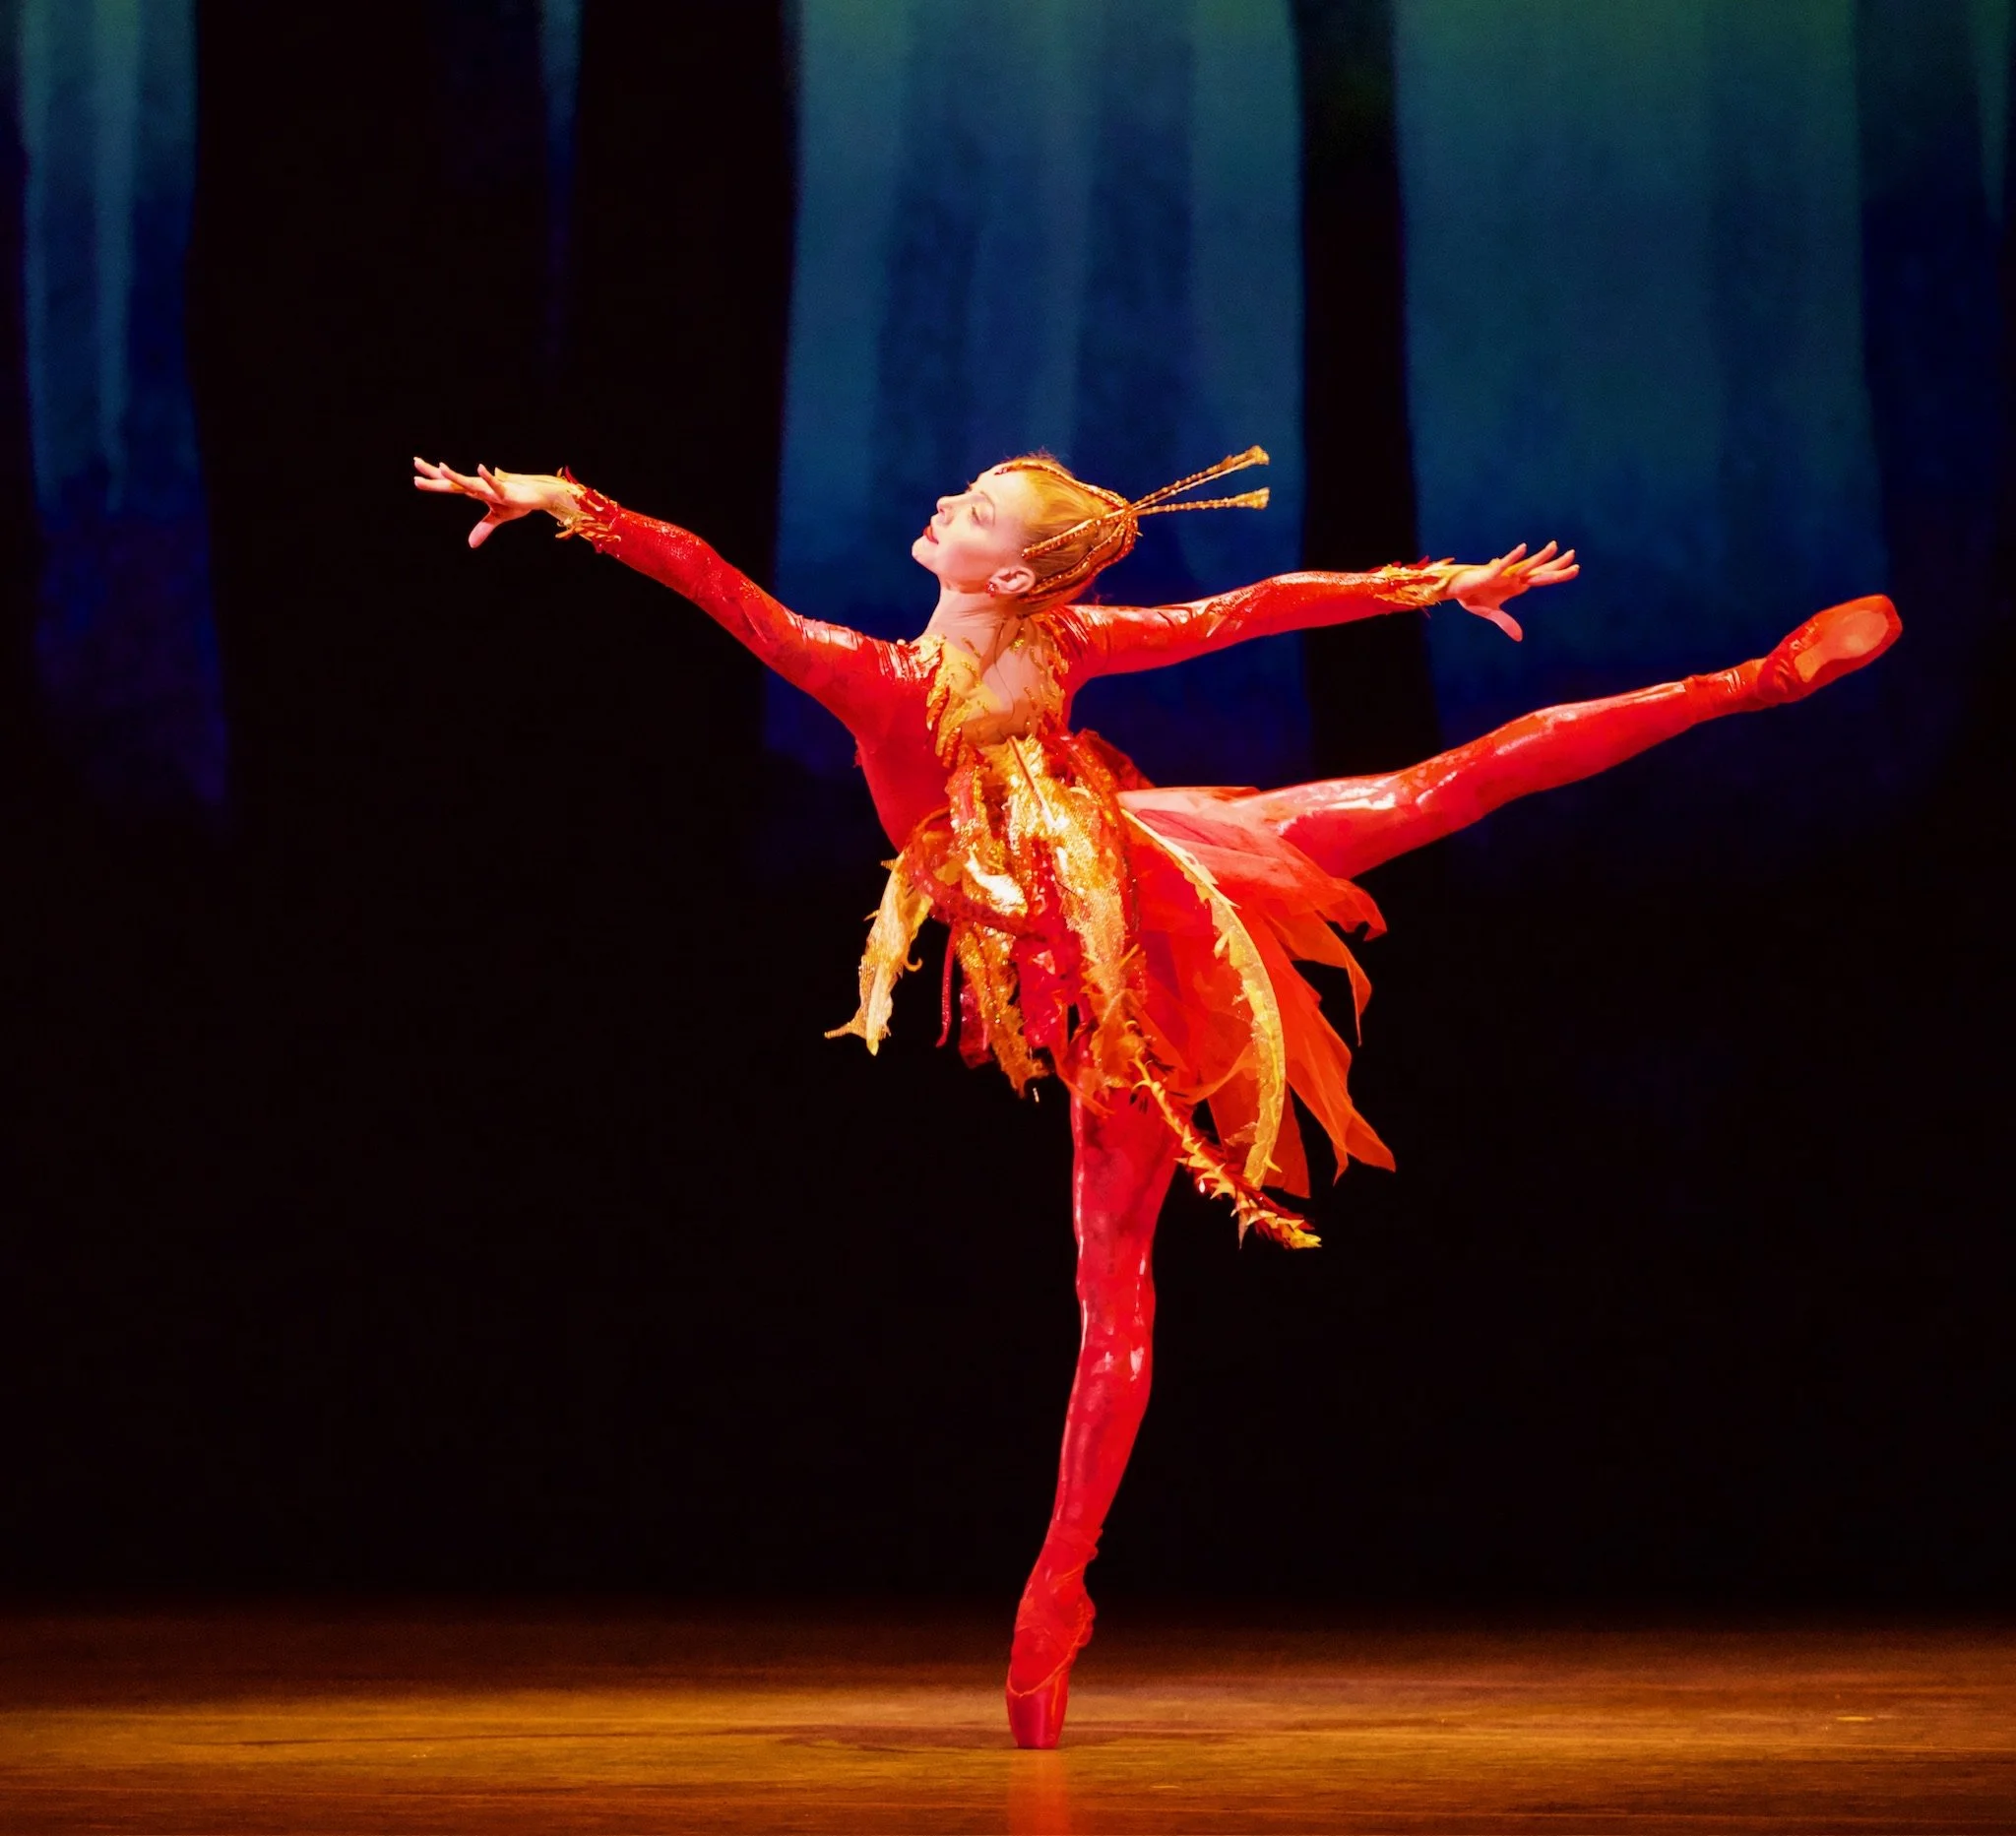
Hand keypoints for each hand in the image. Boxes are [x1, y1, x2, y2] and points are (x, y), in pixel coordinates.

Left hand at [412, 457, 576, 548]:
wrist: (536, 496)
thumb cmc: (515, 502)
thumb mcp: (497, 518)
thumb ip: (483, 528)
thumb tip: (471, 544)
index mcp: (474, 491)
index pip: (450, 486)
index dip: (433, 480)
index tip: (416, 474)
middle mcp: (478, 488)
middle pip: (453, 482)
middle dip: (435, 475)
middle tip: (416, 462)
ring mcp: (489, 489)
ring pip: (469, 483)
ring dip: (456, 477)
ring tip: (441, 467)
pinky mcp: (504, 492)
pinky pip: (494, 484)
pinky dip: (487, 477)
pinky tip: (481, 467)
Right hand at [1441, 541, 1577, 641]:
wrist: (1455, 589)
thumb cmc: (1473, 596)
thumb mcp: (1491, 613)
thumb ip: (1506, 623)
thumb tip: (1520, 638)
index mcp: (1517, 585)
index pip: (1542, 578)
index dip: (1558, 574)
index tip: (1575, 569)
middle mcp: (1514, 577)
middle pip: (1539, 570)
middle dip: (1557, 564)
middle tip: (1574, 555)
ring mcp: (1503, 574)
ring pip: (1526, 565)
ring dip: (1540, 557)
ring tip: (1554, 546)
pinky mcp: (1490, 574)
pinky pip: (1503, 565)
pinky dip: (1513, 557)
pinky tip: (1523, 548)